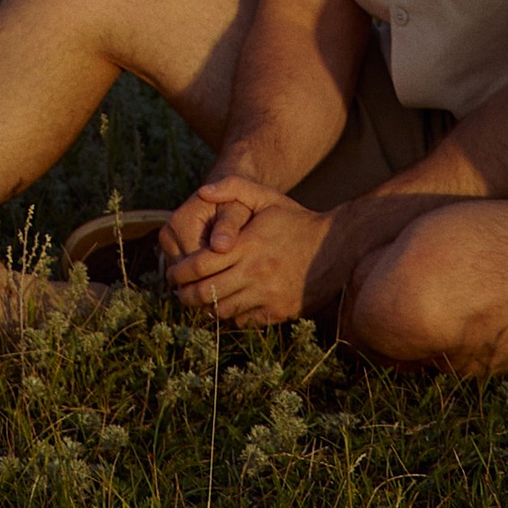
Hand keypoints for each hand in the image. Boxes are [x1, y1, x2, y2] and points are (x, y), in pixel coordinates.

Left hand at [159, 174, 334, 326]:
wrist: (335, 247)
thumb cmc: (295, 220)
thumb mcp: (265, 196)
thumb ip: (232, 187)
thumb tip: (201, 191)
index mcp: (247, 245)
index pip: (199, 265)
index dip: (179, 273)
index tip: (171, 275)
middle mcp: (255, 273)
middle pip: (205, 293)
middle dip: (185, 296)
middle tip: (178, 292)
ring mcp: (267, 296)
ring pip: (222, 311)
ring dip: (205, 308)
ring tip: (198, 300)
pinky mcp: (278, 313)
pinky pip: (244, 321)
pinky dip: (231, 316)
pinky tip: (226, 305)